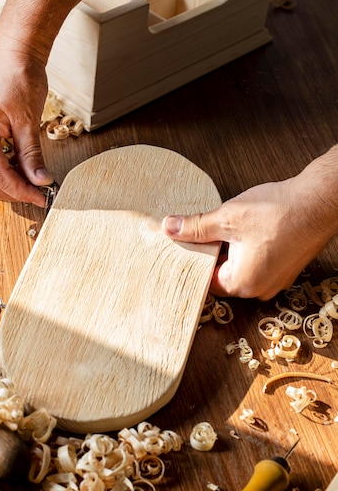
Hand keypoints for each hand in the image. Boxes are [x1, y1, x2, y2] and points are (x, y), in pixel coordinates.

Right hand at [0, 47, 53, 205]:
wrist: (14, 52)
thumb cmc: (18, 75)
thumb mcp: (28, 120)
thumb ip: (31, 155)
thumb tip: (40, 181)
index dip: (20, 191)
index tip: (41, 197)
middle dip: (12, 192)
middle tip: (39, 194)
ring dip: (9, 184)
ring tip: (34, 183)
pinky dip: (6, 172)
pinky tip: (25, 171)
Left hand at [162, 174, 334, 299]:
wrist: (320, 201)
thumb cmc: (279, 211)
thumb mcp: (227, 218)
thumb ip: (195, 227)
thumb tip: (170, 228)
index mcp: (243, 283)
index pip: (205, 280)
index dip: (194, 260)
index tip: (184, 245)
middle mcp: (259, 288)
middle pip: (222, 275)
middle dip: (212, 253)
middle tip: (204, 231)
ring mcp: (275, 279)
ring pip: (240, 267)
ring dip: (230, 249)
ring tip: (229, 226)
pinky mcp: (284, 267)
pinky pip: (257, 262)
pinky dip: (247, 248)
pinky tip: (247, 228)